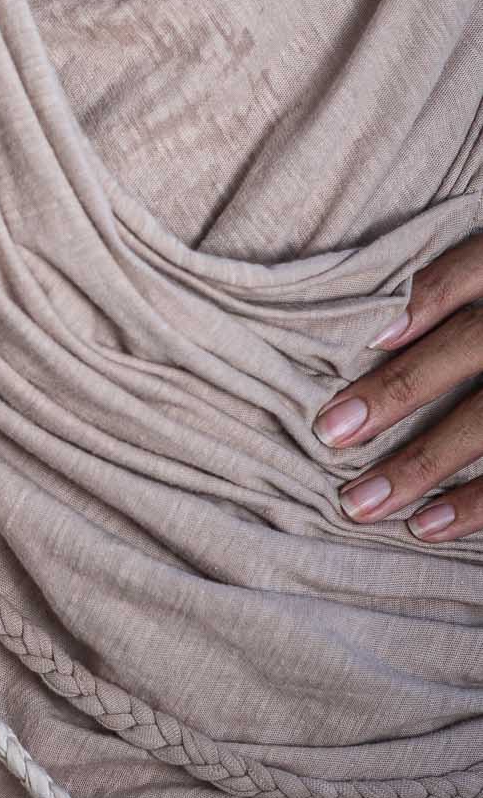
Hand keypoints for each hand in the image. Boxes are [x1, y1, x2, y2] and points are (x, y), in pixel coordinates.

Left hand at [313, 231, 482, 538]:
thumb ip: (452, 293)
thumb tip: (365, 326)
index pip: (471, 271)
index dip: (422, 300)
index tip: (366, 336)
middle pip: (471, 345)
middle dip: (398, 389)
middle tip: (329, 431)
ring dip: (423, 463)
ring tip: (361, 503)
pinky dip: (473, 505)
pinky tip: (426, 525)